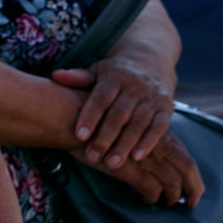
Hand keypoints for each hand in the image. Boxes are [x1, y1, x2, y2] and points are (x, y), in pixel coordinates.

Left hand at [50, 53, 174, 168]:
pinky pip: (159, 126)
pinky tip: (137, 157)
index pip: (101, 97)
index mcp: (115, 77)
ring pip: (139, 122)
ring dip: (126, 144)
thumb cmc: (115, 73)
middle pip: (120, 113)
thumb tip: (56, 76)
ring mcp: (152, 97)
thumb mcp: (97, 71)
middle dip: (106, 137)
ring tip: (112, 164)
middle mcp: (136, 86)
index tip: (79, 136)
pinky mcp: (166, 107)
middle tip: (93, 157)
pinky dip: (149, 141)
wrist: (151, 59)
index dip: (90, 116)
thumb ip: (78, 78)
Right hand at [101, 128, 204, 205]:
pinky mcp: (133, 168)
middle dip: (193, 186)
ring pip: (173, 181)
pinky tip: (144, 199)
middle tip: (191, 201)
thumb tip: (137, 150)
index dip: (189, 170)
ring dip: (172, 196)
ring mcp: (147, 156)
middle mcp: (157, 143)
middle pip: (187, 166)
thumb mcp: (121, 124)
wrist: (74, 119)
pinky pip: (151, 189)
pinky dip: (151, 197)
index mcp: (156, 132)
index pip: (182, 152)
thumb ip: (134, 136)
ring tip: (167, 204)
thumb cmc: (92, 122)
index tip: (190, 183)